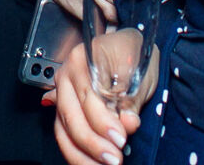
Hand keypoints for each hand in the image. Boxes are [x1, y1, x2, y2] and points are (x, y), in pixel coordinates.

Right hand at [46, 40, 151, 164]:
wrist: (129, 50)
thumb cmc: (134, 56)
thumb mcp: (140, 73)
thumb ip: (132, 99)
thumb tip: (127, 123)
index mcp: (83, 59)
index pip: (89, 96)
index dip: (104, 122)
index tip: (121, 139)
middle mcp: (66, 75)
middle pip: (71, 116)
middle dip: (93, 143)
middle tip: (114, 159)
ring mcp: (62, 94)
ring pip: (64, 130)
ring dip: (83, 154)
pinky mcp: (65, 110)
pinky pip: (64, 135)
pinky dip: (77, 153)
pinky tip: (92, 163)